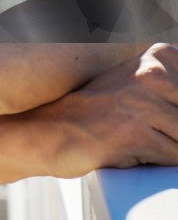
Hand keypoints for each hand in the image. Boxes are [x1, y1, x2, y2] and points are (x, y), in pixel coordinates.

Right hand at [46, 42, 177, 177]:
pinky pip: (174, 158)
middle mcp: (153, 72)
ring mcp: (144, 102)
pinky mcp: (135, 132)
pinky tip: (137, 152)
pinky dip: (163, 164)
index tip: (168, 117)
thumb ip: (175, 95)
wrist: (54, 130)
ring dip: (172, 148)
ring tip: (145, 142)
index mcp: (160, 56)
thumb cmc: (102, 113)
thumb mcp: (143, 89)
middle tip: (152, 130)